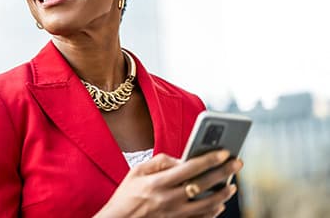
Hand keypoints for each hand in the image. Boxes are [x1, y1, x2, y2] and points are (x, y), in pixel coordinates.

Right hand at [94, 150, 242, 217]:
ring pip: (207, 205)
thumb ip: (160, 161)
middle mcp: (169, 199)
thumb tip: (181, 159)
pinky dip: (214, 212)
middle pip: (203, 184)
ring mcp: (175, 215)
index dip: (209, 159)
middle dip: (223, 172)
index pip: (190, 168)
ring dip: (223, 194)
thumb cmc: (126, 196)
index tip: (224, 152)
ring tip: (232, 185)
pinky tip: (220, 203)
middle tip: (237, 163)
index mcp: (158, 183)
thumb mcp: (137, 171)